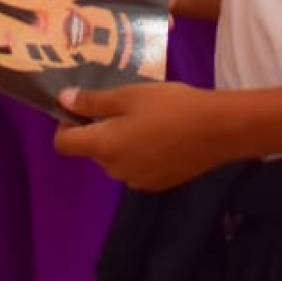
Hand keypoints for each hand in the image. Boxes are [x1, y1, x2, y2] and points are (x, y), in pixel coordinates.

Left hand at [52, 82, 227, 191]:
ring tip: (147, 118)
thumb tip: (63, 101)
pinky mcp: (157, 184)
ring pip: (115, 158)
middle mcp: (115, 170)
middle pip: (91, 150)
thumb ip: (93, 101)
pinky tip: (163, 135)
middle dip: (99, 129)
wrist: (218, 130)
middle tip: (123, 104)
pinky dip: (140, 152)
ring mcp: (137, 181)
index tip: (84, 106)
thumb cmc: (170, 106)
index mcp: (104, 147)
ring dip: (120, 141)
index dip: (66, 124)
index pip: (63, 144)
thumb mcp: (129, 95)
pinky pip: (136, 166)